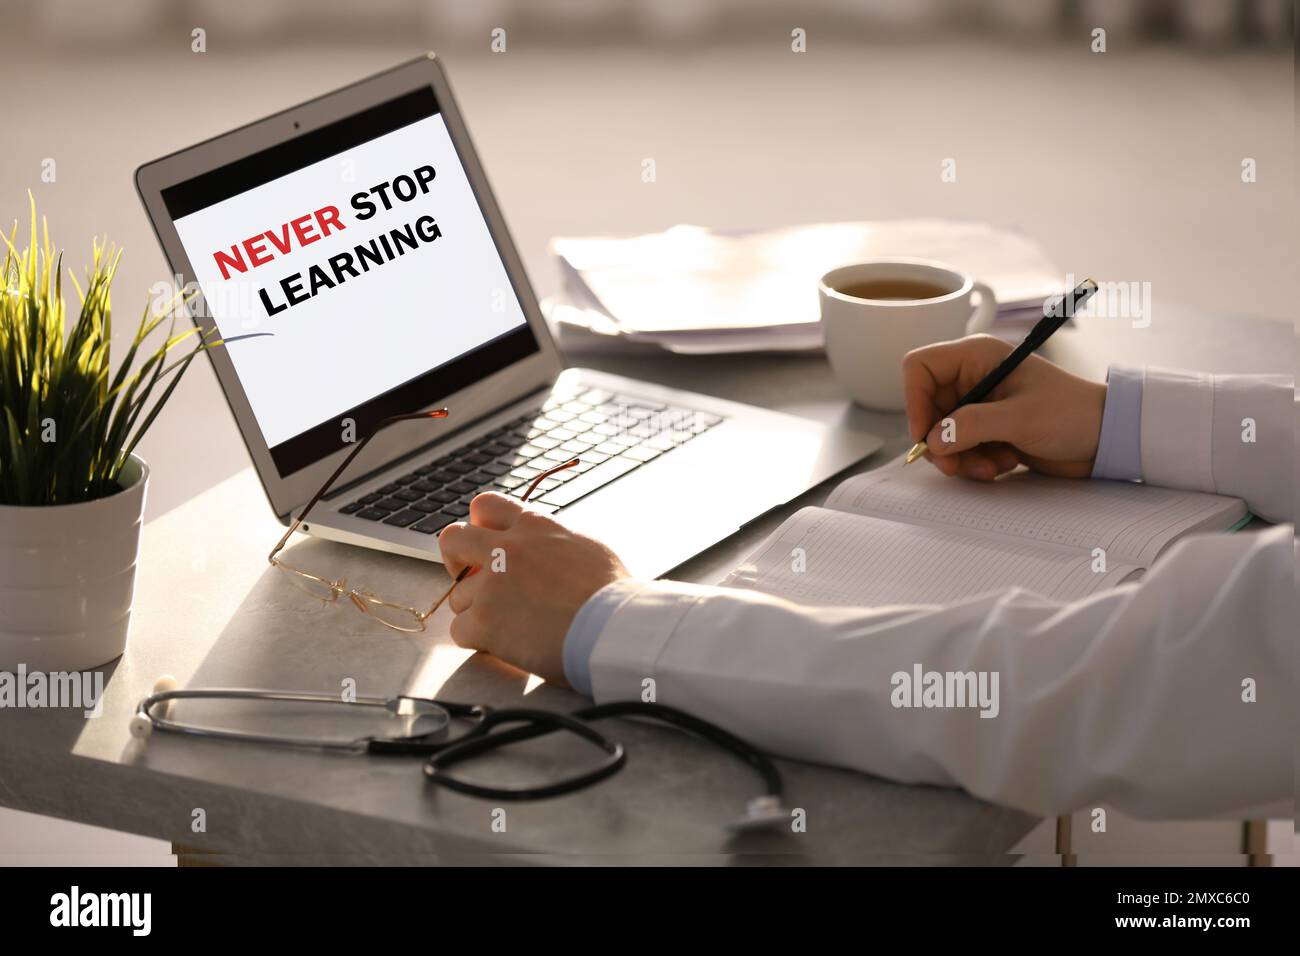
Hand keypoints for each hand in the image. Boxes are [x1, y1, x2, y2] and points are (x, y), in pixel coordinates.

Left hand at [436, 493, 628, 685]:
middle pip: (453, 539)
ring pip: (458, 595)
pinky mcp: (484, 621)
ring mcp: (491, 584)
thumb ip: (553, 542)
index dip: (480, 526)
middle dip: (456, 560)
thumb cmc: (611, 594)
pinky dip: (478, 641)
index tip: (488, 544)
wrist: (614, 627)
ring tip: (510, 625)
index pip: (485, 505)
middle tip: (472, 580)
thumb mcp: (585, 547)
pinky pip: (459, 631)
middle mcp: (506, 549)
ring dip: (477, 611)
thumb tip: (544, 550)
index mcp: (534, 526)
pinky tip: (505, 644)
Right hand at [901, 334, 1106, 479]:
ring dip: (959, 457)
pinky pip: (959, 448)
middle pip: (926, 408)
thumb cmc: (1072, 414)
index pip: (920, 368)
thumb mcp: (1020, 418)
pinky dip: (973, 463)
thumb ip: (971, 426)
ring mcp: (979, 405)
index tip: (926, 435)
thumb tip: (932, 440)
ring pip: (940, 434)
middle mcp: (973, 377)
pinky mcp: (987, 430)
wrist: (1106, 438)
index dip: (914, 401)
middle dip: (939, 441)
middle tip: (956, 465)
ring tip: (991, 466)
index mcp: (977, 357)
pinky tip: (1002, 464)